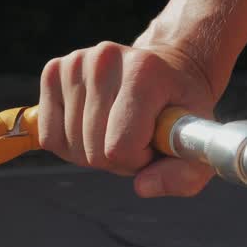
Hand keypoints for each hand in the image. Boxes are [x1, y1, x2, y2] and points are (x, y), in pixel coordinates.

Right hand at [38, 41, 216, 197]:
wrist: (166, 71)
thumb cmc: (181, 110)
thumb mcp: (197, 143)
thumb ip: (185, 175)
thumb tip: (143, 187)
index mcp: (144, 71)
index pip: (120, 147)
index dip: (137, 160)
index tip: (153, 144)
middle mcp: (105, 59)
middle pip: (93, 150)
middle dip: (117, 158)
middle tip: (138, 137)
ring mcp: (76, 62)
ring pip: (70, 146)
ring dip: (95, 151)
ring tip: (119, 128)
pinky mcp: (53, 71)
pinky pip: (50, 136)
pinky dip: (71, 144)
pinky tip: (95, 124)